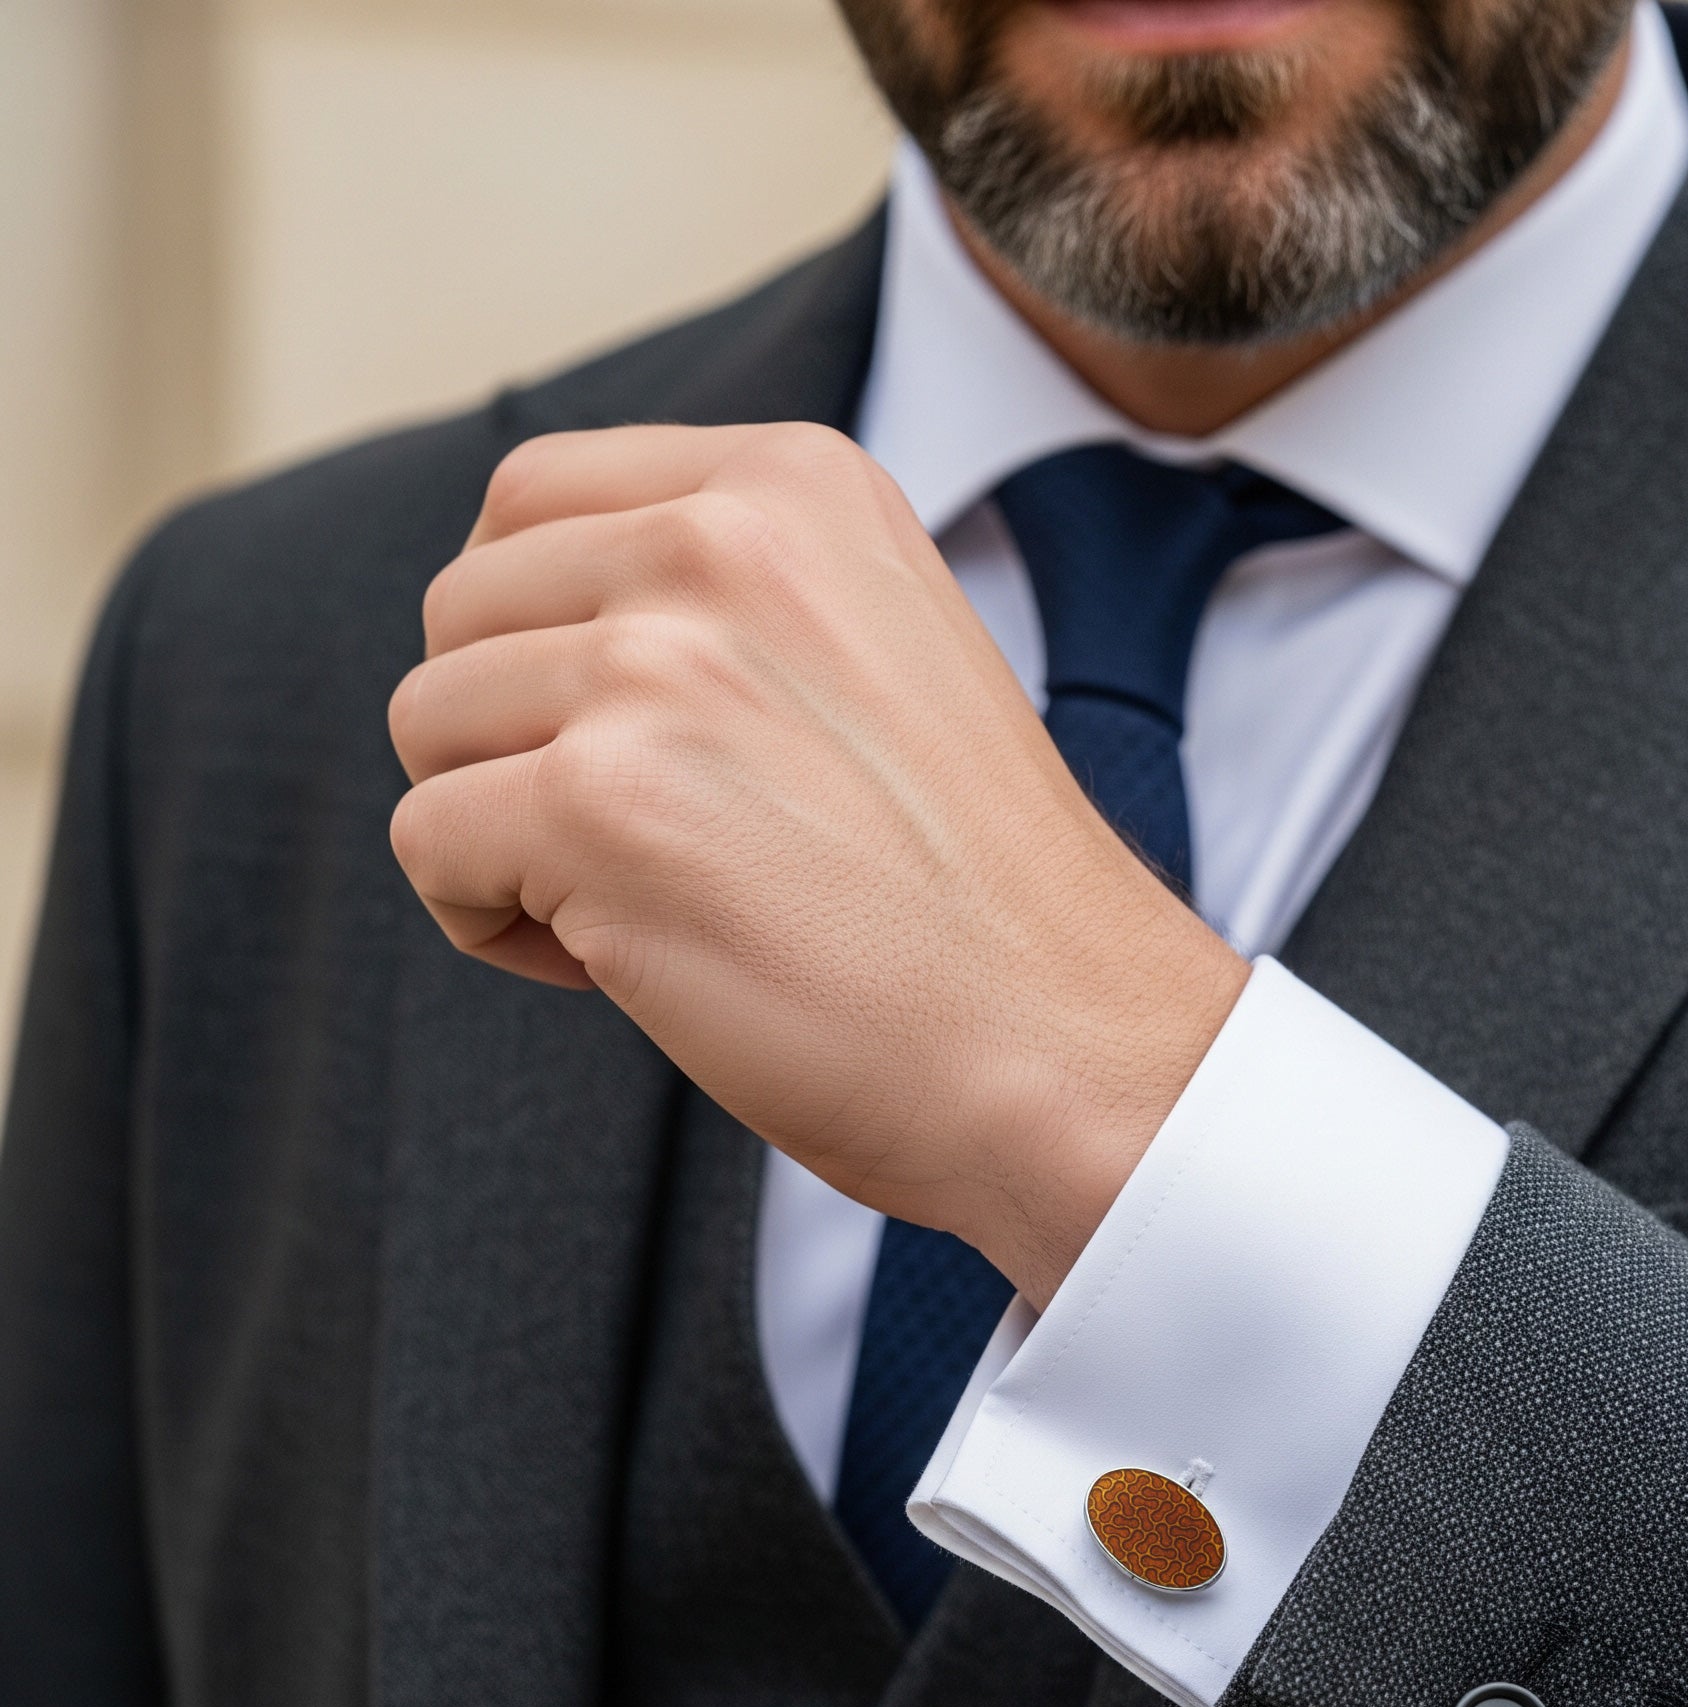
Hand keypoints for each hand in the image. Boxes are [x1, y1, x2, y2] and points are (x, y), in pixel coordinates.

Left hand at [388, 425, 1247, 1304]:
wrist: (1069, 1048)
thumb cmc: (973, 894)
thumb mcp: (880, 653)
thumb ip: (724, 601)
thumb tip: (529, 631)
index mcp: (796, 486)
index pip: (533, 497)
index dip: (540, 634)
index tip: (636, 740)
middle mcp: (723, 542)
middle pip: (462, 611)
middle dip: (513, 737)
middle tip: (643, 841)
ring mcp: (660, 667)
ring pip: (428, 725)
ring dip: (500, 831)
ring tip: (641, 901)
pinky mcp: (601, 805)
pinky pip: (429, 843)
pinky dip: (491, 923)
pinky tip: (618, 966)